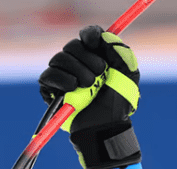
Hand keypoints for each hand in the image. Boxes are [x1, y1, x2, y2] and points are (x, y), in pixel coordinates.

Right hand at [39, 25, 141, 168]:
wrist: (105, 125)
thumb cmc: (118, 103)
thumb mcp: (128, 76)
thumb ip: (121, 52)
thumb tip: (105, 36)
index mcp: (97, 56)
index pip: (88, 35)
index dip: (90, 35)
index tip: (95, 44)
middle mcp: (79, 63)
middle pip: (72, 45)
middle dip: (87, 58)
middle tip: (99, 74)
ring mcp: (63, 75)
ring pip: (60, 58)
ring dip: (77, 71)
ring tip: (89, 86)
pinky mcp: (50, 88)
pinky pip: (48, 75)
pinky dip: (62, 80)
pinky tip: (74, 89)